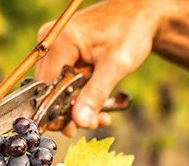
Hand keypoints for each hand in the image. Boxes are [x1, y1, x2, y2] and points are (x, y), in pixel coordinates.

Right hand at [35, 0, 173, 135]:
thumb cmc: (131, 31)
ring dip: (77, 106)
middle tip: (93, 124)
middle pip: (50, 88)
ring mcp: (56, 45)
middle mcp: (52, 41)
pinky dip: (80, 95)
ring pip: (57, 87)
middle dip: (70, 111)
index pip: (47, 85)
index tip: (73, 129)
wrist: (142, 14)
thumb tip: (80, 122)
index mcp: (60, 40)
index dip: (57, 111)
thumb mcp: (116, 65)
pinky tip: (97, 106)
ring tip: (100, 117)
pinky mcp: (64, 51)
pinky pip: (65, 80)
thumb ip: (95, 94)